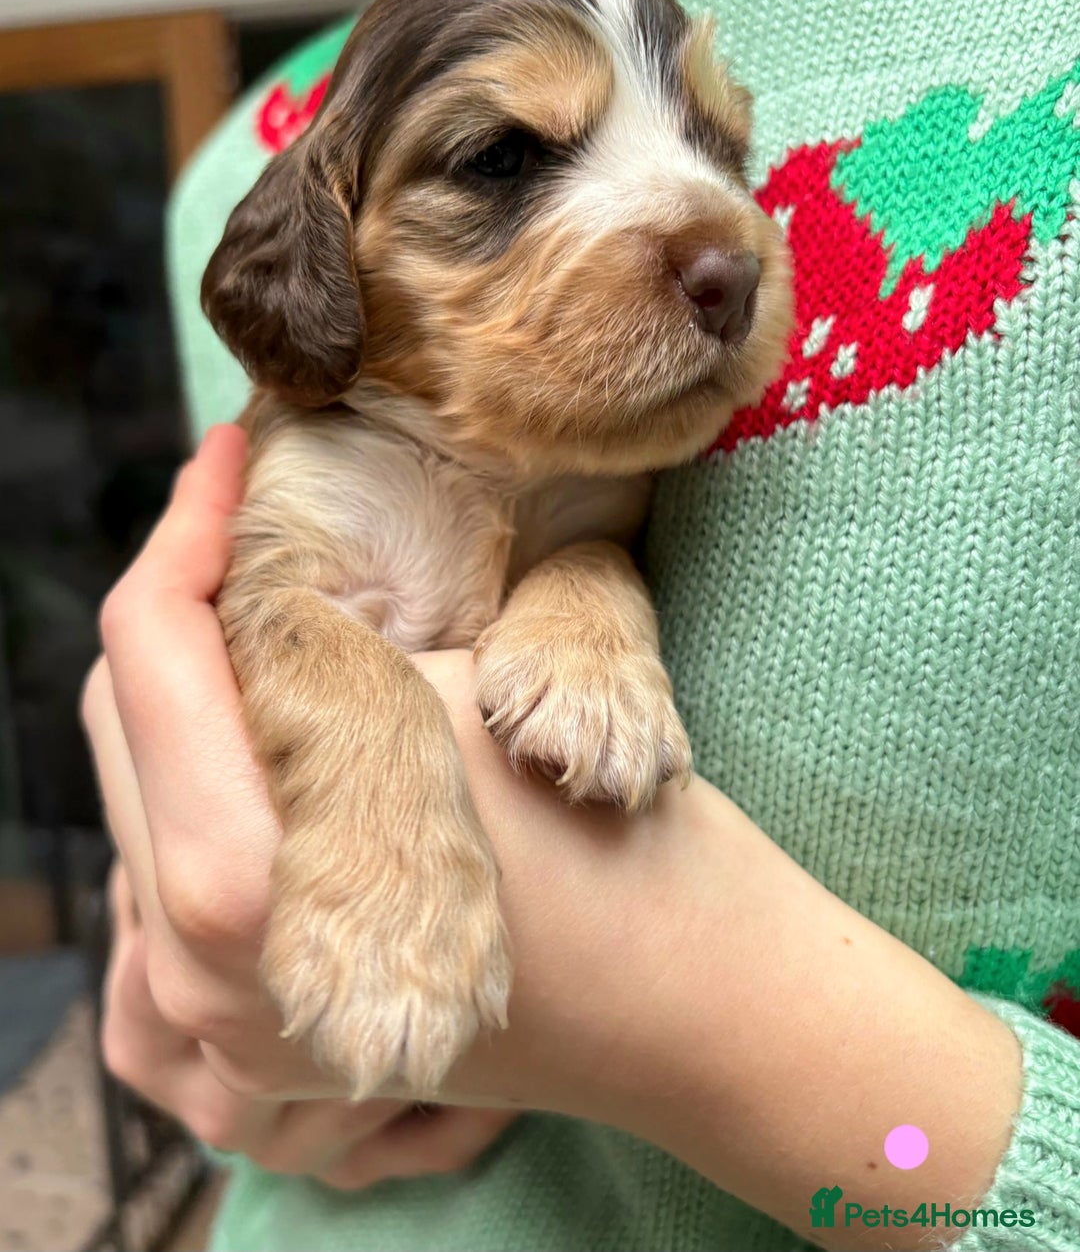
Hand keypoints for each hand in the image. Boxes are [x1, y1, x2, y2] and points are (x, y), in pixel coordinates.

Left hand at [85, 425, 1022, 1249]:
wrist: (690, 995)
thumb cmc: (606, 848)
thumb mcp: (462, 712)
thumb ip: (307, 645)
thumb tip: (217, 558)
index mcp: (231, 884)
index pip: (149, 650)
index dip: (188, 525)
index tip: (230, 454)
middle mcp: (188, 978)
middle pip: (121, 720)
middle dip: (179, 600)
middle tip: (243, 515)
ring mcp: (212, 1019)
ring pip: (143, 784)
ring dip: (189, 678)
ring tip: (260, 597)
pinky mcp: (251, 1021)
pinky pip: (175, 850)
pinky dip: (208, 760)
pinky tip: (276, 714)